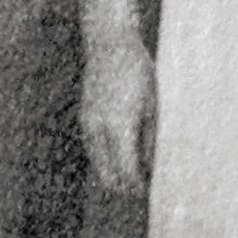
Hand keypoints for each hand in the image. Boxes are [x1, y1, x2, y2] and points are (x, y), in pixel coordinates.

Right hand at [81, 34, 153, 195]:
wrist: (109, 45)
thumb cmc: (138, 73)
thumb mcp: (152, 106)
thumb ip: (149, 140)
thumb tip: (148, 167)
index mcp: (121, 127)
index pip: (126, 171)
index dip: (136, 186)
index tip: (147, 192)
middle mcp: (100, 129)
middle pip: (108, 174)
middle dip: (123, 186)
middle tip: (140, 189)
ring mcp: (89, 124)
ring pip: (98, 163)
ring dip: (113, 173)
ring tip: (132, 175)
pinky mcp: (85, 118)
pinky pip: (93, 149)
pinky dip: (105, 158)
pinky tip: (119, 157)